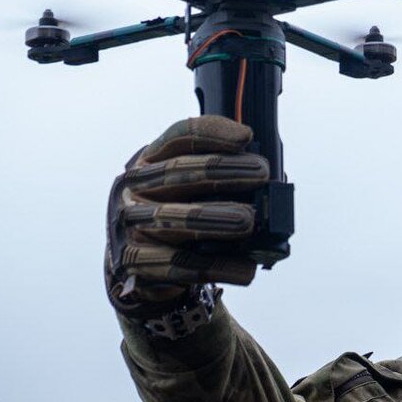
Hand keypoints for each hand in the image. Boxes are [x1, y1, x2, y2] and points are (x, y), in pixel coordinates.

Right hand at [105, 116, 268, 315]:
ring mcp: (131, 226)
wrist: (142, 262)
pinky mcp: (136, 262)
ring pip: (174, 220)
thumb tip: (270, 185)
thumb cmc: (179, 215)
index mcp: (150, 161)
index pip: (178, 137)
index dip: (212, 134)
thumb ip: (220, 176)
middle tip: (261, 174)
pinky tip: (246, 268)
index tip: (246, 137)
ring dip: (215, 219)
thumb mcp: (189, 187)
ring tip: (249, 220)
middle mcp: (135, 189)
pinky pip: (179, 265)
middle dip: (222, 172)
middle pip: (177, 174)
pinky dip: (217, 266)